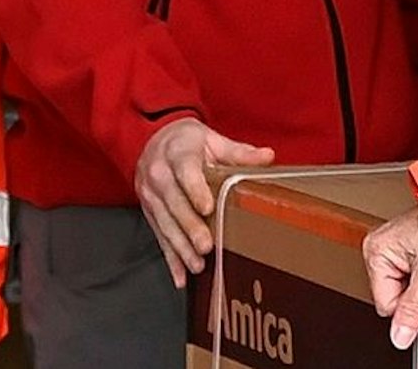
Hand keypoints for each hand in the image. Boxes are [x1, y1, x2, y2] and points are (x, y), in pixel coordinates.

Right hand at [134, 117, 274, 287]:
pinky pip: (159, 236)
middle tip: (206, 247)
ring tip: (197, 265)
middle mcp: (159, 176)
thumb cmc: (187, 141)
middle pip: (174, 204)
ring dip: (180, 247)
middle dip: (190, 227)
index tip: (207, 208)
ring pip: (165, 224)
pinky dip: (170, 259)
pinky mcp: (150, 212)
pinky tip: (180, 277)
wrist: (153, 140)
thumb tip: (268, 156)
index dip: (196, 190)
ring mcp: (151, 196)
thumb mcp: (213, 140)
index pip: (186, 172)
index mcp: (177, 154)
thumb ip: (239, 151)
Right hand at [363, 204, 417, 350]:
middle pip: (394, 297)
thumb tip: (399, 337)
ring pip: (404, 289)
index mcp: (376, 252)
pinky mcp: (405, 249)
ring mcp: (392, 248)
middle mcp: (379, 248)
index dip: (411, 305)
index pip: (386, 304)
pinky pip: (412, 277)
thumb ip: (415, 307)